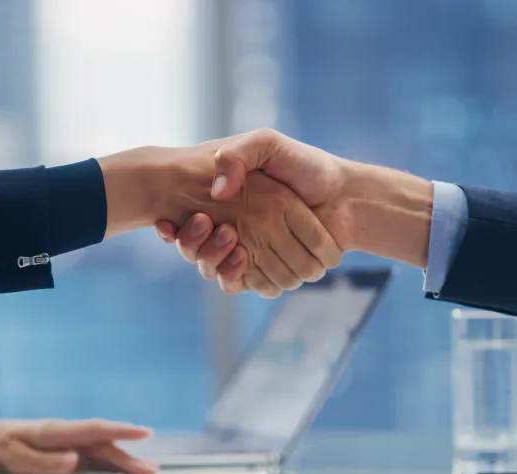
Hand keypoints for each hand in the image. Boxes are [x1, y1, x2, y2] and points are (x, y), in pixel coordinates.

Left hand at [0, 415, 156, 473]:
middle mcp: (66, 438)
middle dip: (128, 458)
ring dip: (123, 464)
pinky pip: (92, 464)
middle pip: (103, 447)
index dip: (120, 432)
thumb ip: (43, 462)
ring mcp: (68, 447)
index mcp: (54, 433)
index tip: (144, 433)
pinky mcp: (66, 457)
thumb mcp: (12, 459)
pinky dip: (109, 471)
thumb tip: (74, 462)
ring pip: (101, 455)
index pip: (93, 430)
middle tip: (151, 472)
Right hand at [156, 129, 432, 295]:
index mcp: (230, 204)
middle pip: (197, 250)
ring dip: (210, 258)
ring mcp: (252, 254)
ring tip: (224, 236)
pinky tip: (238, 259)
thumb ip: (237, 155)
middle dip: (191, 243)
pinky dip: (235, 277)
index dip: (177, 227)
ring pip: (215, 269)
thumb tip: (215, 190)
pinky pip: (243, 285)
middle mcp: (237, 230)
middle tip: (198, 224)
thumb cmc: (309, 168)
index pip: (190, 224)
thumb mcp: (268, 145)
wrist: (347, 198)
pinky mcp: (269, 274)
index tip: (168, 222)